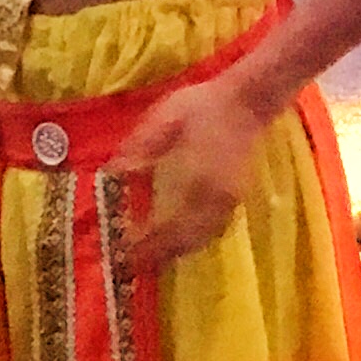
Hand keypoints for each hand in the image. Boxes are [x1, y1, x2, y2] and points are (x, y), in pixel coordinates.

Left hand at [109, 71, 277, 273]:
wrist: (248, 98)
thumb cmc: (203, 105)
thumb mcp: (164, 118)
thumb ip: (140, 147)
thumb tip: (112, 172)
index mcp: (196, 180)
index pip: (168, 225)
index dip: (147, 244)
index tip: (124, 252)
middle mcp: (215, 199)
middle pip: (186, 240)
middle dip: (160, 254)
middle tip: (134, 262)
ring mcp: (229, 200)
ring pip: (202, 238)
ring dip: (178, 250)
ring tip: (154, 255)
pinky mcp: (235, 196)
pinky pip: (213, 229)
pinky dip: (194, 240)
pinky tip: (181, 238)